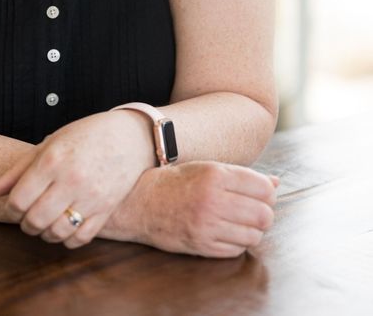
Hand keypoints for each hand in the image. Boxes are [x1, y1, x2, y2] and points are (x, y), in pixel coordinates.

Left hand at [0, 110, 155, 247]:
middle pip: (35, 220)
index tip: (14, 204)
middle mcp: (71, 180)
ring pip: (57, 233)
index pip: (18, 200)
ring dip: (44, 233)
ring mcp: (91, 197)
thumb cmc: (84, 136)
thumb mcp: (49, 144)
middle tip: (27, 216)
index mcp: (52, 160)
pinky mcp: (106, 210)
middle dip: (25, 223)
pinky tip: (64, 227)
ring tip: (44, 222)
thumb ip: (18, 170)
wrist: (129, 136)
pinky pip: (80, 238)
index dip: (11, 208)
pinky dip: (67, 239)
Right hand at [104, 160, 278, 257]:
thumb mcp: (207, 168)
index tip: (260, 193)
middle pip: (263, 214)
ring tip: (240, 221)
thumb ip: (242, 176)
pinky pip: (237, 250)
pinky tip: (228, 232)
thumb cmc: (176, 180)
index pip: (263, 188)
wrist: (140, 201)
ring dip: (253, 230)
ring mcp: (207, 225)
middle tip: (253, 209)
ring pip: (254, 235)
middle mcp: (213, 200)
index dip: (267, 192)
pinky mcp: (202, 245)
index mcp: (215, 175)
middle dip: (264, 213)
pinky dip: (238, 243)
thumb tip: (276, 182)